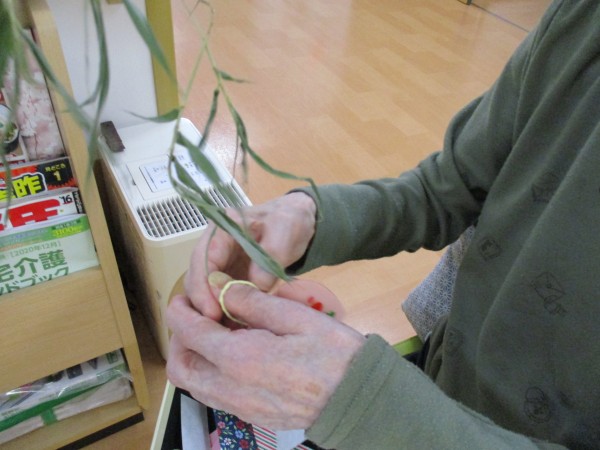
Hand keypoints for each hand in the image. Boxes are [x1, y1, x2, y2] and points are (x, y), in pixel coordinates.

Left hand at [166, 276, 365, 429]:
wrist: (358, 399)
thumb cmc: (333, 352)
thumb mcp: (295, 316)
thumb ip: (252, 301)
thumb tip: (218, 286)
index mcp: (241, 358)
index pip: (190, 333)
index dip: (180, 312)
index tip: (183, 298)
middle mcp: (231, 388)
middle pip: (181, 368)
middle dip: (178, 339)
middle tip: (194, 317)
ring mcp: (240, 407)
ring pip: (193, 385)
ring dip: (191, 357)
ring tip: (210, 335)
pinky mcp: (250, 416)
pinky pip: (212, 396)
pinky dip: (208, 374)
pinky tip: (229, 356)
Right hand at [184, 192, 317, 320]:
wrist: (298, 223)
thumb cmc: (289, 221)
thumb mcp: (285, 231)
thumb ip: (270, 256)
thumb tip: (257, 286)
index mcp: (222, 230)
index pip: (203, 258)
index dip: (204, 286)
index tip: (212, 310)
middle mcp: (214, 247)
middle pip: (196, 278)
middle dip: (203, 304)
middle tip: (215, 329)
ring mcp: (220, 265)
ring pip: (204, 291)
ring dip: (211, 312)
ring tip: (225, 334)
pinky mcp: (229, 279)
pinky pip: (220, 298)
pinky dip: (224, 313)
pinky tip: (233, 330)